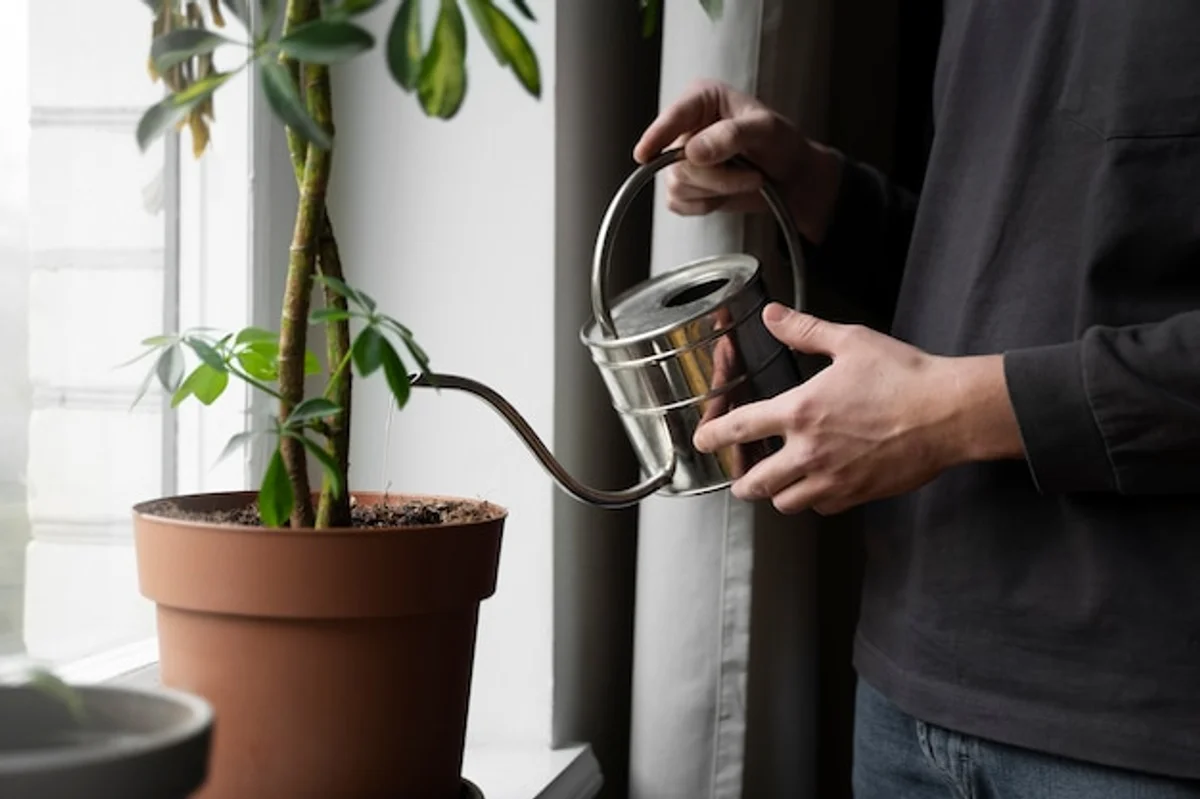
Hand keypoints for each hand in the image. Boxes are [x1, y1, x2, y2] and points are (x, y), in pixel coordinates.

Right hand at [634, 79, 842, 243]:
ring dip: (719, 191)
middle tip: (751, 174)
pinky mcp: (683, 186)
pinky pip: (680, 204)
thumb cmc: (781, 144)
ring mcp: (681, 159)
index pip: (673, 117)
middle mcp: (686, 128)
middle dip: (717, 176)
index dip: (657, 135)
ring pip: (678, 186)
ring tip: (746, 179)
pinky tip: (727, 193)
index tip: (644, 154)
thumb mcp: (765, 130)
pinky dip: (708, 205)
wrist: (790, 177)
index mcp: (702, 100)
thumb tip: (694, 152)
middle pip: (676, 161)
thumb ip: (731, 135)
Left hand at [693, 304, 1024, 514]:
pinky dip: (812, 500)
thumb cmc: (905, 376)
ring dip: (776, 494)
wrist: (950, 414)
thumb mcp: (851, 342)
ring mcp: (833, 479)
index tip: (703, 440)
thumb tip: (772, 315)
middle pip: (754, 484)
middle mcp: (810, 452)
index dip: (713, 436)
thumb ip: (804, 330)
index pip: (739, 429)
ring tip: (778, 480)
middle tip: (741, 474)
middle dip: (741, 481)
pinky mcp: (858, 495)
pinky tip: (817, 483)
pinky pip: (821, 508)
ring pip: (785, 503)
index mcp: (801, 412)